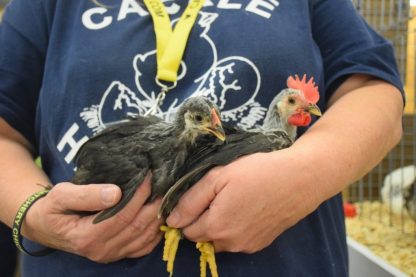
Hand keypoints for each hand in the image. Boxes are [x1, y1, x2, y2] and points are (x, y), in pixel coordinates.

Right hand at [22, 173, 162, 262]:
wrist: (46, 226)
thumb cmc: (53, 208)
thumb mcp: (60, 195)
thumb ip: (86, 194)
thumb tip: (115, 192)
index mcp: (86, 237)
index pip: (123, 215)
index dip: (139, 195)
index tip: (149, 176)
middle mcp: (101, 250)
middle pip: (138, 226)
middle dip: (154, 203)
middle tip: (163, 183)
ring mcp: (111, 255)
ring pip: (145, 237)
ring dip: (158, 215)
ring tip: (164, 194)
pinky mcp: (118, 254)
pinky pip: (145, 246)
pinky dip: (156, 230)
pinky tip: (159, 213)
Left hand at [166, 151, 320, 252]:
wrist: (300, 179)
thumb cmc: (258, 172)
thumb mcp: (218, 177)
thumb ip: (191, 201)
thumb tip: (172, 221)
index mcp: (216, 227)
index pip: (186, 230)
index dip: (187, 214)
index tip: (196, 198)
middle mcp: (230, 243)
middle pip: (202, 237)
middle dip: (202, 219)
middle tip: (217, 195)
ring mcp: (247, 245)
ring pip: (220, 240)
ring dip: (219, 225)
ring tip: (233, 200)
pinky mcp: (261, 243)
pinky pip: (237, 240)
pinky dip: (236, 228)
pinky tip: (247, 208)